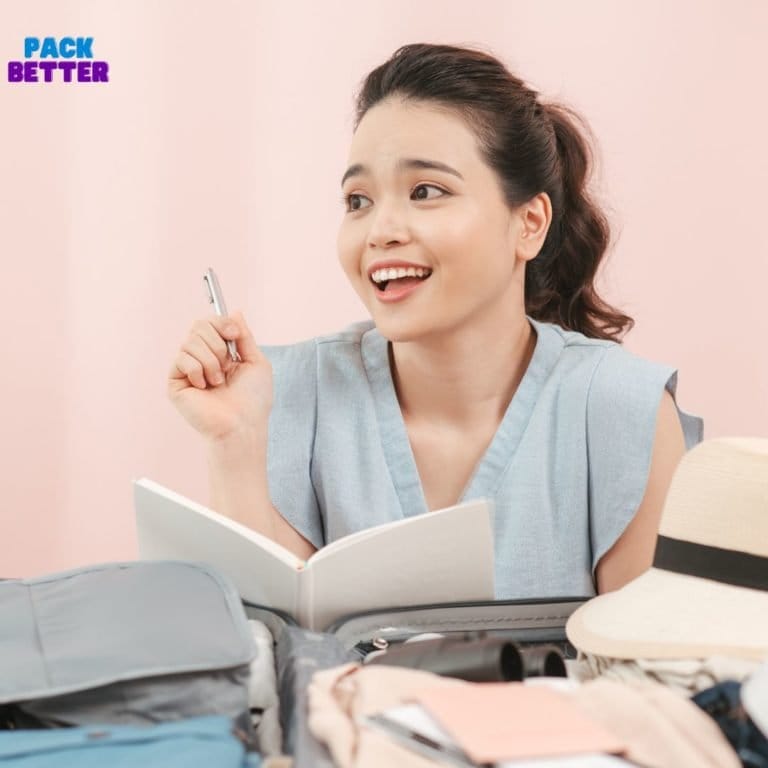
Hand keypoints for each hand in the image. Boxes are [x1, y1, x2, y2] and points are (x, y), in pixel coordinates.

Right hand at [167, 311, 272, 441]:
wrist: (242, 424)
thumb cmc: (253, 399)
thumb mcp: (256, 361)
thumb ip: (243, 336)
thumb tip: (234, 312)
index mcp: (220, 353)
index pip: (210, 322)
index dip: (221, 322)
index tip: (233, 333)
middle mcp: (201, 358)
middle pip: (198, 325)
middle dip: (218, 343)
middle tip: (227, 365)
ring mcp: (187, 370)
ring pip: (191, 341)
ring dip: (212, 361)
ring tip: (218, 382)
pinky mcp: (175, 382)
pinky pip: (182, 358)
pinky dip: (198, 370)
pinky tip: (204, 387)